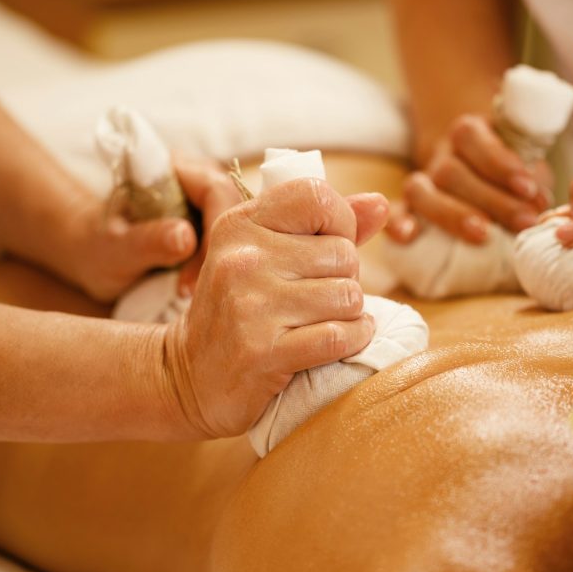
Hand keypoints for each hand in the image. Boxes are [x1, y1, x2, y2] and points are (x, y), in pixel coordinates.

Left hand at [66, 158, 240, 301]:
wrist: (93, 255)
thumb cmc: (97, 247)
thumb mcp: (115, 249)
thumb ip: (148, 241)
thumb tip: (187, 237)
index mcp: (172, 167)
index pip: (215, 190)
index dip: (214, 230)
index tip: (193, 276)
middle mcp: (198, 177)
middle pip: (235, 207)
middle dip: (221, 251)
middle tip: (193, 290)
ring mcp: (209, 201)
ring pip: (239, 227)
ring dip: (222, 261)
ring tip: (192, 291)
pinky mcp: (214, 223)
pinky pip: (233, 241)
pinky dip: (221, 266)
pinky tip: (200, 288)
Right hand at [162, 179, 388, 438]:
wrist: (191, 376)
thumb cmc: (240, 309)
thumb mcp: (267, 255)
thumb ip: (324, 227)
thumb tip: (381, 203)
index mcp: (241, 224)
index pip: (316, 196)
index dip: (340, 221)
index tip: (330, 247)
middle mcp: (243, 259)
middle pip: (343, 254)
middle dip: (344, 279)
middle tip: (319, 298)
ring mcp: (251, 305)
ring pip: (347, 297)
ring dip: (349, 314)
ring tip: (324, 320)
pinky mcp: (262, 351)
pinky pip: (340, 337)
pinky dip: (353, 341)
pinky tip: (340, 342)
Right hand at [386, 114, 551, 243]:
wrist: (474, 167)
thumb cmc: (509, 171)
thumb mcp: (524, 161)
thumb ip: (532, 180)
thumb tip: (546, 212)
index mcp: (468, 132)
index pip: (472, 137)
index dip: (499, 162)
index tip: (529, 188)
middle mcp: (440, 155)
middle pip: (450, 171)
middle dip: (490, 198)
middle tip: (523, 220)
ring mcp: (422, 181)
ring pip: (420, 190)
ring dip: (452, 214)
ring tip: (483, 234)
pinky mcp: (409, 207)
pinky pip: (396, 211)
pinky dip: (397, 222)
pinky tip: (409, 236)